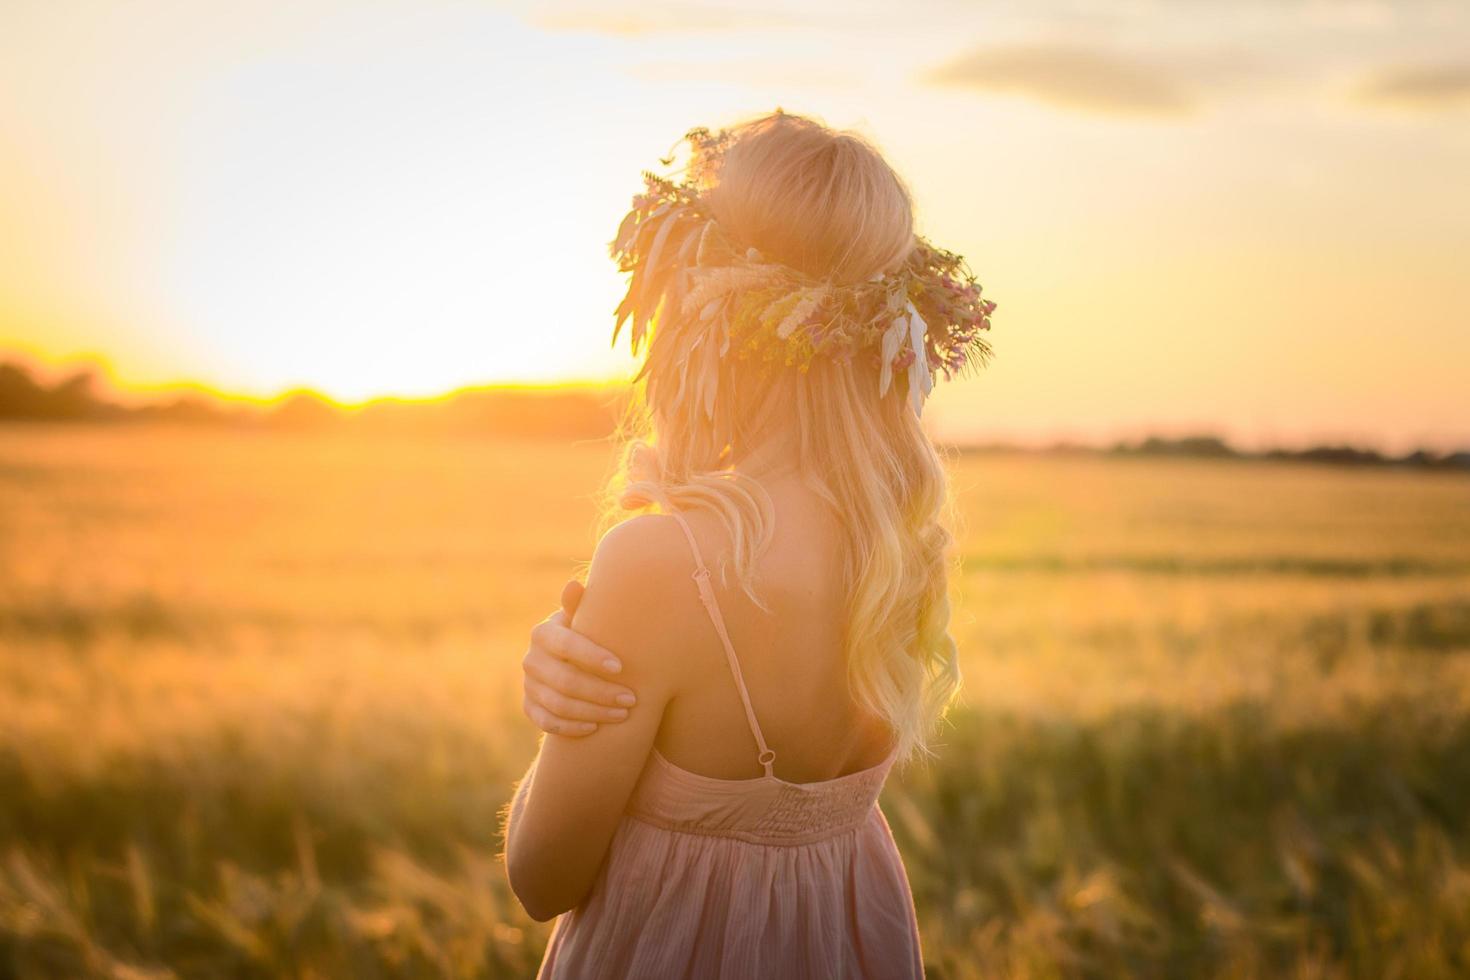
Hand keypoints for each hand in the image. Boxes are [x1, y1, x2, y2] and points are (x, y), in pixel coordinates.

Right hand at [521, 579, 637, 735]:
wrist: (568, 657)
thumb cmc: (587, 632)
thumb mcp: (586, 617)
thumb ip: (582, 605)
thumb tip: (573, 585)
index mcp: (543, 633)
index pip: (566, 645)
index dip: (592, 657)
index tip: (621, 668)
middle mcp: (530, 659)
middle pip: (565, 681)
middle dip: (601, 692)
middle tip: (631, 699)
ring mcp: (528, 684)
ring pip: (558, 705)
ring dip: (593, 712)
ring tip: (623, 714)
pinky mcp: (529, 706)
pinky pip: (547, 722)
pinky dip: (571, 727)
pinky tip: (596, 728)